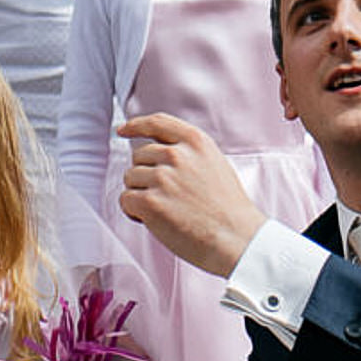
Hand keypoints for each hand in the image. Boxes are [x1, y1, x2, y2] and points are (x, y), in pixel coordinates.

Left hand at [118, 112, 265, 276]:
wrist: (237, 238)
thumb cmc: (228, 208)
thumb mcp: (215, 163)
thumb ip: (189, 152)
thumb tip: (160, 151)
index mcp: (195, 141)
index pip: (157, 122)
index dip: (136, 125)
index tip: (123, 130)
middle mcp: (177, 154)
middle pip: (139, 155)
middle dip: (145, 175)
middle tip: (165, 196)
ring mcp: (163, 177)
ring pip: (130, 178)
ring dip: (140, 194)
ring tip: (164, 209)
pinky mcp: (151, 202)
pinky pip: (126, 199)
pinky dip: (133, 211)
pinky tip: (152, 220)